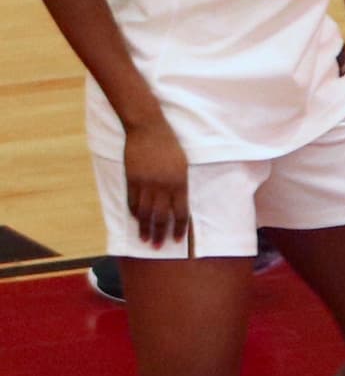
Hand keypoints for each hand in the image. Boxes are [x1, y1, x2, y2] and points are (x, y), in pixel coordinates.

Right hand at [120, 116, 189, 250]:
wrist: (148, 128)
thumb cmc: (169, 146)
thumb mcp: (182, 166)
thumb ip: (181, 186)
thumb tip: (178, 206)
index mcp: (180, 183)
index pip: (180, 213)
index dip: (179, 229)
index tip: (177, 241)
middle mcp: (163, 186)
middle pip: (161, 216)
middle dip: (160, 234)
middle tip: (158, 247)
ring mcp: (145, 183)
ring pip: (145, 212)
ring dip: (144, 228)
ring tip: (144, 240)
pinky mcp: (131, 178)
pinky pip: (131, 200)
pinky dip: (133, 212)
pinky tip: (135, 220)